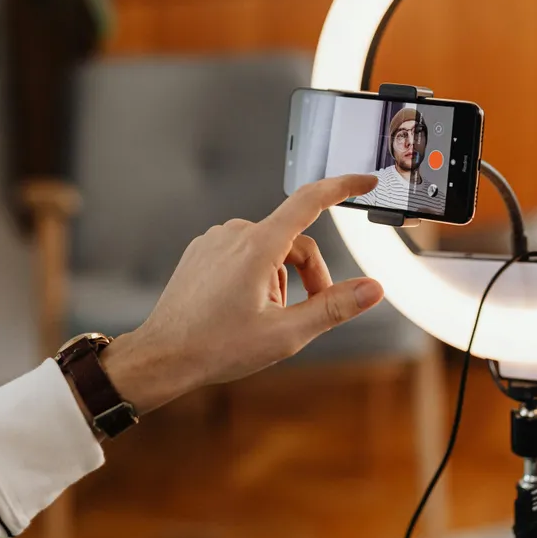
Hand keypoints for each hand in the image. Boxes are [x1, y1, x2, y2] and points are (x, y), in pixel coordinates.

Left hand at [99, 174, 384, 414]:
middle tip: (310, 314)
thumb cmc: (217, 347)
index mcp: (257, 246)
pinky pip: (243, 254)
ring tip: (267, 319)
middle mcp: (235, 233)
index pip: (310, 201)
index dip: (342, 187)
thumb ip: (333, 307)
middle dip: (310, 275)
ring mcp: (215, 240)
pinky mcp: (202, 251)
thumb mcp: (286, 334)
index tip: (364, 181)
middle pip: (294, 241)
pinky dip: (257, 276)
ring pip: (269, 250)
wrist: (163, 356)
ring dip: (281, 280)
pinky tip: (245, 309)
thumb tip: (373, 288)